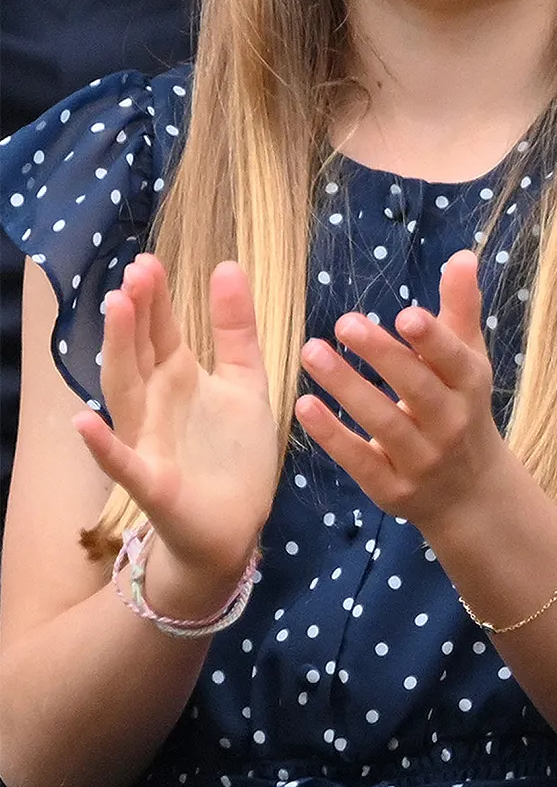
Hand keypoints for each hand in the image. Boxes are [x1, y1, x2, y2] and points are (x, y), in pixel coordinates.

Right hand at [73, 254, 279, 615]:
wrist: (235, 526)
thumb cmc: (233, 453)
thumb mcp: (245, 383)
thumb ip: (236, 331)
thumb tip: (228, 266)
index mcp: (179, 379)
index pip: (161, 331)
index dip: (156, 298)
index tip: (150, 260)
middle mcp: (156, 404)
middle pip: (140, 352)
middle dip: (136, 314)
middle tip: (137, 273)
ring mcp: (148, 441)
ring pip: (125, 392)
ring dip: (119, 352)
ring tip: (116, 311)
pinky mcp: (152, 483)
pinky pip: (122, 462)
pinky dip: (102, 445)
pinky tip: (82, 422)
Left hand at [295, 250, 503, 532]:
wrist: (470, 492)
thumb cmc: (461, 408)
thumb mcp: (467, 361)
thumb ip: (460, 310)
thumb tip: (463, 255)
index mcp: (470, 386)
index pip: (453, 360)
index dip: (432, 340)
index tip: (405, 315)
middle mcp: (451, 424)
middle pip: (417, 389)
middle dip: (383, 357)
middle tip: (344, 322)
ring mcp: (423, 460)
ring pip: (384, 423)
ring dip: (347, 388)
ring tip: (311, 352)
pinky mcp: (393, 489)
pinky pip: (361, 461)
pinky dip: (333, 436)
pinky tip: (304, 406)